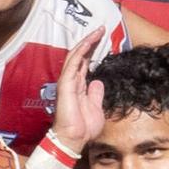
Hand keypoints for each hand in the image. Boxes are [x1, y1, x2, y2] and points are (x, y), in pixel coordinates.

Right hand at [51, 27, 106, 152]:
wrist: (74, 139)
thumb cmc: (83, 127)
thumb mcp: (96, 108)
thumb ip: (96, 94)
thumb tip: (97, 82)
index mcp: (78, 86)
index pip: (85, 63)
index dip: (92, 50)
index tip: (102, 39)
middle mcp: (72, 81)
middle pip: (80, 55)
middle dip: (90, 41)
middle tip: (101, 29)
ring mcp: (67, 81)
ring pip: (76, 55)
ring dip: (87, 42)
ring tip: (97, 31)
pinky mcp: (66, 84)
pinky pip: (73, 63)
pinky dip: (81, 51)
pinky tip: (89, 42)